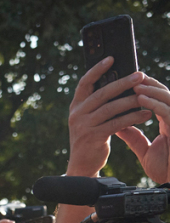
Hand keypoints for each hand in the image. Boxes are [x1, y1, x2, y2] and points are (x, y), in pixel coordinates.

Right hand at [67, 58, 154, 176]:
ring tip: (147, 97)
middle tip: (140, 75)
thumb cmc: (91, 138)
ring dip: (131, 101)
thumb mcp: (90, 118)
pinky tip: (146, 114)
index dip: (97, 70)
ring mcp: (83, 126)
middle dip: (122, 83)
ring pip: (110, 108)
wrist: (82, 164)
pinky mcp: (92, 137)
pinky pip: (116, 123)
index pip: (85, 83)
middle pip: (101, 93)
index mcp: (76, 106)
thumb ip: (99, 103)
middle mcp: (77, 114)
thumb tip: (121, 82)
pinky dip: (132, 118)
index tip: (111, 58)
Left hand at [119, 76, 169, 184]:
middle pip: (164, 94)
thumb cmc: (165, 167)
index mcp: (168, 122)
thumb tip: (118, 126)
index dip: (146, 90)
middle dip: (148, 84)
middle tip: (130, 76)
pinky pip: (167, 111)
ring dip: (150, 90)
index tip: (128, 84)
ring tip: (133, 83)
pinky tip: (141, 98)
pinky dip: (154, 103)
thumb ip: (134, 137)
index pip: (157, 100)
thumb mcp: (145, 150)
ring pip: (167, 98)